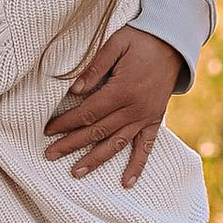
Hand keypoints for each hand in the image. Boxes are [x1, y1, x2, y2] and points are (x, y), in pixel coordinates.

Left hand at [43, 26, 182, 185]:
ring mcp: (145, 116)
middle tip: (50, 155)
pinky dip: (137, 165)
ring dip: (96, 159)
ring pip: (117, 143)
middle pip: (97, 132)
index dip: (66, 123)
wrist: (173, 42)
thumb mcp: (115, 44)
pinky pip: (146, 146)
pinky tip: (126, 182)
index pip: (87, 113)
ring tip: (76, 172)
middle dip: (71, 144)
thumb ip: (94, 68)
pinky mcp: (154, 119)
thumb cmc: (140, 39)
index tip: (48, 130)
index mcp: (122, 90)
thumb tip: (73, 91)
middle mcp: (134, 108)